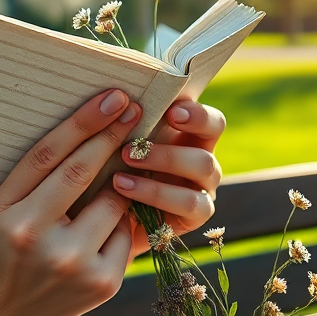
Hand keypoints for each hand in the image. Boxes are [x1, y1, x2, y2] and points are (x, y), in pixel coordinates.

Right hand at [0, 89, 141, 315]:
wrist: (5, 312)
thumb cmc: (3, 246)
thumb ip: (33, 174)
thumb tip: (85, 127)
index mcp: (8, 214)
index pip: (50, 156)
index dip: (84, 122)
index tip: (112, 98)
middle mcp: (38, 240)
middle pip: (83, 174)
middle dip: (113, 136)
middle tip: (135, 109)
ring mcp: (74, 265)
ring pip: (112, 203)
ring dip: (118, 187)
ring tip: (111, 184)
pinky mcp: (104, 283)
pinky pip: (123, 234)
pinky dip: (118, 225)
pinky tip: (102, 230)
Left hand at [113, 100, 225, 257]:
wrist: (105, 219)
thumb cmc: (112, 168)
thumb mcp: (118, 143)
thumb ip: (125, 122)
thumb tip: (112, 96)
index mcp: (190, 135)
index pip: (211, 120)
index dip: (196, 114)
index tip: (171, 111)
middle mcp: (203, 159)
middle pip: (210, 144)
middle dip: (169, 146)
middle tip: (130, 149)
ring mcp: (204, 187)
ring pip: (203, 169)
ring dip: (162, 165)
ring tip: (119, 172)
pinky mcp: (197, 215)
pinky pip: (189, 203)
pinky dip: (155, 195)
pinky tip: (123, 190)